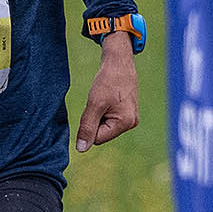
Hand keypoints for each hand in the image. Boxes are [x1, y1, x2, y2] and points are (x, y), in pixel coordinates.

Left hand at [76, 31, 139, 151]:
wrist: (119, 62)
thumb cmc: (107, 81)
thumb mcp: (94, 105)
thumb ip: (87, 128)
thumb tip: (81, 149)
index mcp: (126, 123)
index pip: (98, 138)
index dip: (89, 124)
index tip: (94, 107)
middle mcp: (131, 123)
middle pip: (102, 133)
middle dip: (95, 120)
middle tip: (99, 101)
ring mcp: (131, 118)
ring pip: (104, 126)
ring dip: (98, 114)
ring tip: (104, 99)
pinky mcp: (127, 112)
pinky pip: (109, 118)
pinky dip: (103, 110)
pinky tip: (107, 98)